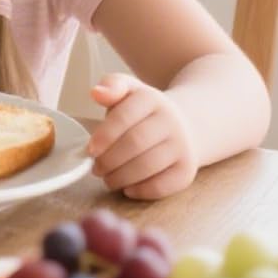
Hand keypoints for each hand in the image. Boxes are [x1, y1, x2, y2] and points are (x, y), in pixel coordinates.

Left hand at [88, 75, 198, 198]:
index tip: (89, 150)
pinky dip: (142, 191)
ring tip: (107, 179)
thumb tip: (96, 93)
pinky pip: (164, 185)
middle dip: (109, 160)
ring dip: (121, 177)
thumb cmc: (144, 111)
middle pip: (135, 143)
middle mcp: (171, 121)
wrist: (185, 126)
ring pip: (148, 166)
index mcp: (151, 99)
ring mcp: (183, 146)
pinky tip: (128, 189)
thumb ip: (111, 86)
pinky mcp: (187, 170)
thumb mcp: (129, 90)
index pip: (124, 116)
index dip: (104, 136)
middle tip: (95, 169)